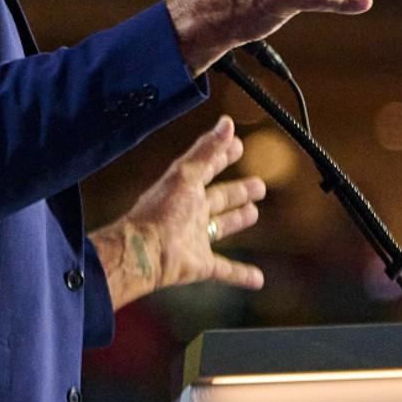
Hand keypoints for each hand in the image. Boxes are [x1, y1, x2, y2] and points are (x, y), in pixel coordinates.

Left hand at [90, 116, 265, 309]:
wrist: (142, 252)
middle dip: (238, 191)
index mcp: (186, 188)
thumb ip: (207, 150)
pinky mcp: (199, 265)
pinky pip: (225, 271)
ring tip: (253, 213)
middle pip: (218, 197)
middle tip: (259, 186)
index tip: (239, 145)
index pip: (208, 166)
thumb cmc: (160, 211)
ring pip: (220, 227)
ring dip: (236, 220)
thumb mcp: (186, 175)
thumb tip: (227, 122)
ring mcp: (194, 238)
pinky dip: (242, 275)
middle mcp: (190, 212)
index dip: (223, 155)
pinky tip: (259, 279)